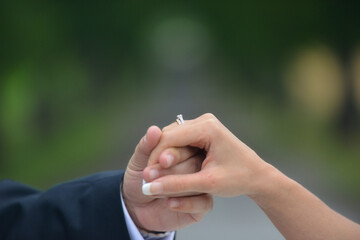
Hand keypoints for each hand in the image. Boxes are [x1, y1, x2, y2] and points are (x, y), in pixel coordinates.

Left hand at [122, 126, 212, 231]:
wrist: (136, 208)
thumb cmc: (139, 180)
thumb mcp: (138, 162)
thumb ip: (145, 147)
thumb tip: (154, 130)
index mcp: (183, 150)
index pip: (186, 145)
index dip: (173, 152)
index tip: (160, 160)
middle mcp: (195, 165)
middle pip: (195, 162)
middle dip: (171, 170)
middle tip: (149, 175)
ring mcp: (200, 184)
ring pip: (198, 182)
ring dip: (173, 186)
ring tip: (152, 189)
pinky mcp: (202, 204)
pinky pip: (203, 202)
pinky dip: (185, 203)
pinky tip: (168, 202)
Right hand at [143, 113, 271, 197]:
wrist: (257, 176)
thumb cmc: (237, 178)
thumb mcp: (207, 184)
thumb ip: (177, 185)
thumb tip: (150, 187)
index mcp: (207, 127)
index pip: (170, 138)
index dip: (155, 158)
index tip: (147, 178)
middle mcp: (203, 121)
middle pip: (169, 136)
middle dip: (158, 157)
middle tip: (148, 179)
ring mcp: (202, 125)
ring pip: (172, 138)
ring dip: (162, 156)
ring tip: (155, 176)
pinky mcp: (202, 132)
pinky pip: (179, 141)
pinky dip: (171, 154)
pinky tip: (166, 169)